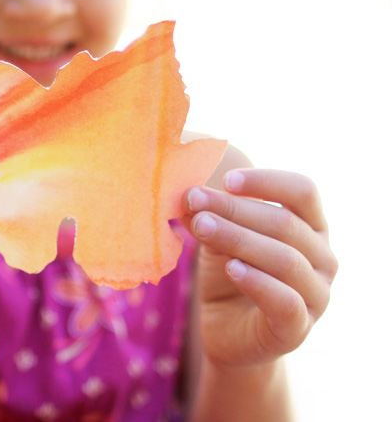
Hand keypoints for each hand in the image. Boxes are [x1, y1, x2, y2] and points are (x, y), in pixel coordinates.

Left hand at [185, 169, 336, 367]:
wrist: (227, 333)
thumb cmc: (230, 275)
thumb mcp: (219, 239)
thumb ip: (212, 216)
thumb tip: (189, 192)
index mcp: (312, 228)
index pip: (303, 192)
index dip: (267, 181)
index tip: (227, 179)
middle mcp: (323, 259)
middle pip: (286, 224)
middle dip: (235, 209)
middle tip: (195, 200)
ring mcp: (317, 295)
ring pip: (285, 259)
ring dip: (239, 238)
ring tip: (202, 226)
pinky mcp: (298, 328)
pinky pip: (285, 301)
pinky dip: (258, 281)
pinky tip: (231, 268)